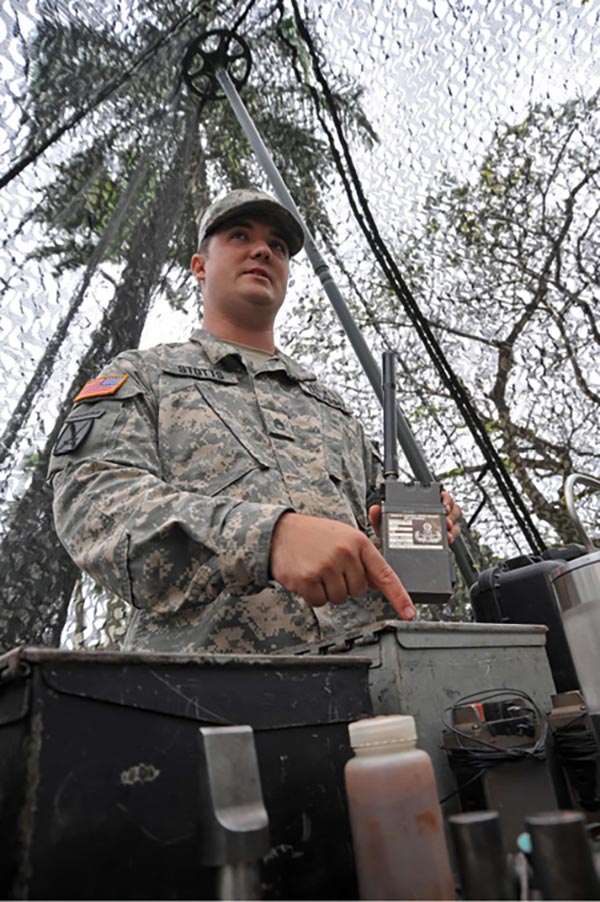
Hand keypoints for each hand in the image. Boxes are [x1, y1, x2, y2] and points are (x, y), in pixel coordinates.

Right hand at [269, 512, 414, 619]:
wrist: (280, 532)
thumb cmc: (314, 535)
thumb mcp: (344, 537)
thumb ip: (363, 559)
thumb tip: (379, 583)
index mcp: (359, 542)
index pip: (385, 574)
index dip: (399, 596)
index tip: (410, 613)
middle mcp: (345, 553)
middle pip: (359, 590)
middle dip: (346, 584)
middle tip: (331, 567)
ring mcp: (327, 566)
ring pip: (340, 598)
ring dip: (329, 590)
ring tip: (317, 569)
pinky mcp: (309, 579)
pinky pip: (320, 602)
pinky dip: (313, 595)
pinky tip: (307, 577)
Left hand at [368, 489, 461, 544]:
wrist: (394, 558)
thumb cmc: (391, 539)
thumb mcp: (384, 528)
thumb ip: (378, 518)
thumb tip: (375, 509)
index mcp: (419, 507)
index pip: (439, 496)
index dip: (444, 498)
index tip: (442, 505)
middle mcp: (432, 515)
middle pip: (451, 508)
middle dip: (451, 513)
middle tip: (445, 520)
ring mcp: (438, 527)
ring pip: (454, 521)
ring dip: (452, 526)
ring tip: (446, 533)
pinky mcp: (442, 540)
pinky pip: (453, 535)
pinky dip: (452, 537)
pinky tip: (446, 540)